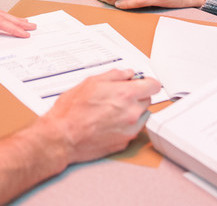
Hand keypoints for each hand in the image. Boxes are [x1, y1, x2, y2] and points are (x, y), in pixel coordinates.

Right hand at [42, 69, 160, 162]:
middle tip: (118, 95)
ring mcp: (130, 129)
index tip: (141, 83)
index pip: (153, 85)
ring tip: (111, 110)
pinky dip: (126, 125)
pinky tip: (109, 122)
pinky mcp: (125, 142)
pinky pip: (133, 129)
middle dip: (136, 96)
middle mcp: (132, 113)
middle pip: (147, 100)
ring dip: (132, 111)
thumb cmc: (72, 111)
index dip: (146, 82)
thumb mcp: (91, 82)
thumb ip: (114, 76)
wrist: (62, 137)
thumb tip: (127, 74)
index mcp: (126, 94)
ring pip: (141, 115)